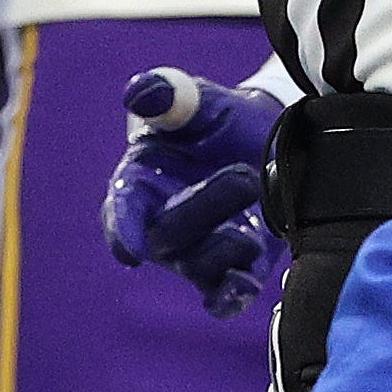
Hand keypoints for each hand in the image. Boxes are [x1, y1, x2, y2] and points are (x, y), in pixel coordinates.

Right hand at [105, 64, 285, 319]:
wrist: (271, 137)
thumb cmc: (219, 118)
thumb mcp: (198, 100)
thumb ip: (170, 94)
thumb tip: (142, 92)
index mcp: (140, 185)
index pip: (121, 214)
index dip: (123, 229)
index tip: (131, 246)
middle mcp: (163, 228)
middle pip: (168, 238)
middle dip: (204, 208)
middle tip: (243, 174)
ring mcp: (199, 255)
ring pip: (201, 270)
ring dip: (229, 246)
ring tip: (262, 205)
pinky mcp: (237, 271)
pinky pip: (225, 299)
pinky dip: (232, 297)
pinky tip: (246, 283)